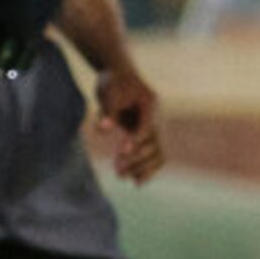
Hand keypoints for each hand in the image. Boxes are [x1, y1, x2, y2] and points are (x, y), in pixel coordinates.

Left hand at [95, 64, 165, 184]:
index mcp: (150, 104)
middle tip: (117, 170)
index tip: (122, 151)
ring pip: (157, 153)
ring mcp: (155, 128)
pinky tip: (136, 181)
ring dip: (142, 167)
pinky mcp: (149, 137)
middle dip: (136, 158)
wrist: (120, 76)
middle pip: (154, 144)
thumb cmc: (114, 82)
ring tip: (122, 176)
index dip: (136, 140)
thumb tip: (103, 131)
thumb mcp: (108, 92)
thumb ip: (107, 112)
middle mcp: (156, 118)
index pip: (147, 127)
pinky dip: (148, 168)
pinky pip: (155, 156)